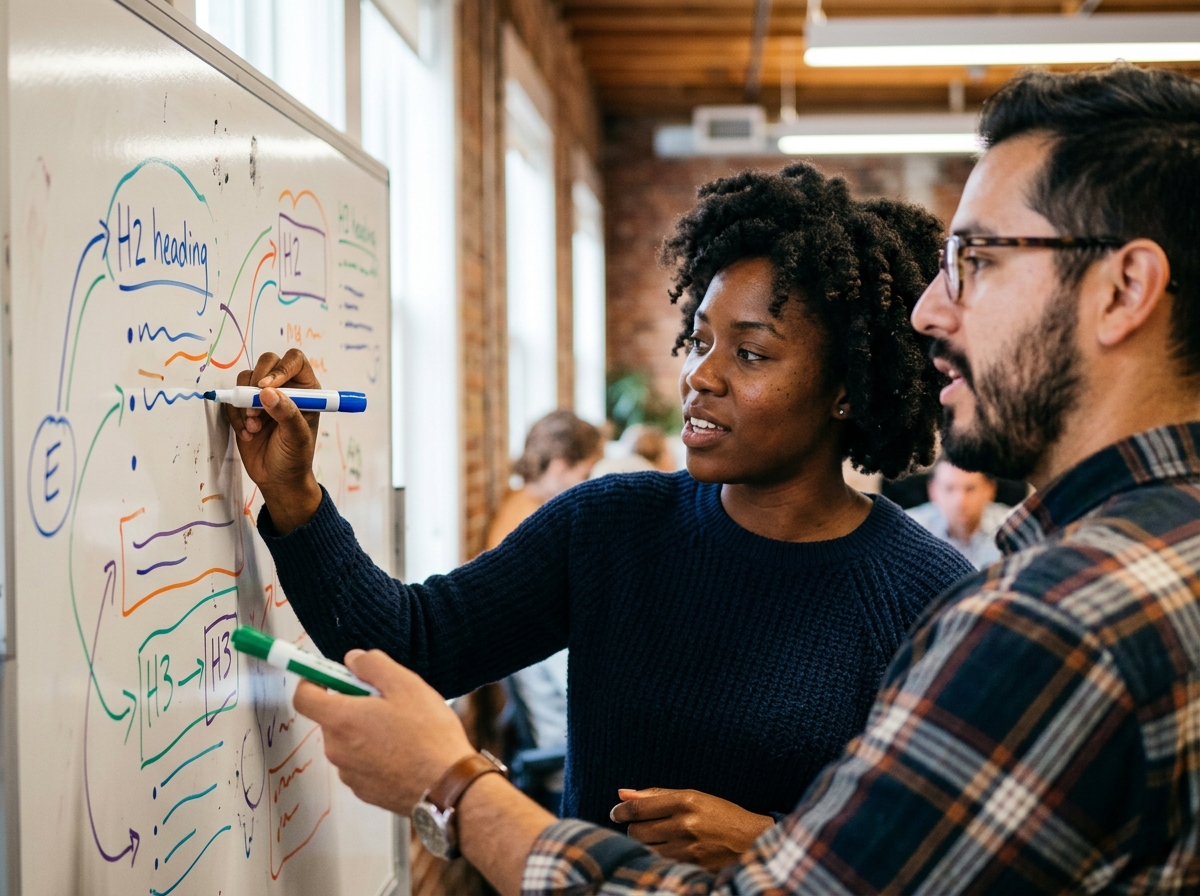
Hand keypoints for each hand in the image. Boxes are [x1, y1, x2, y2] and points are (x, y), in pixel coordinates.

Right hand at [225, 349, 322, 532]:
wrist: (277, 479)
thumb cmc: (295, 457)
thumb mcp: (296, 437)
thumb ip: (286, 413)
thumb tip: (267, 391)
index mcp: (306, 390)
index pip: (294, 361)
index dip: (280, 368)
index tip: (266, 387)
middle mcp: (285, 388)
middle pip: (266, 362)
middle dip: (256, 384)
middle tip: (256, 411)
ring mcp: (263, 397)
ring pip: (245, 379)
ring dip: (245, 403)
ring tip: (255, 428)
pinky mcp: (244, 408)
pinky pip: (232, 399)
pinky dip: (235, 416)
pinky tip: (248, 435)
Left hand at [292, 649, 475, 814]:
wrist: (447, 787)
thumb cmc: (429, 736)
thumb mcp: (406, 685)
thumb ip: (373, 665)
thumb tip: (353, 660)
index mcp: (342, 720)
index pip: (303, 697)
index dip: (313, 680)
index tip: (329, 674)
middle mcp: (337, 749)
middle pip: (330, 717)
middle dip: (352, 704)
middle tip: (385, 700)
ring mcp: (349, 773)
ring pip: (347, 740)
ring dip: (365, 730)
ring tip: (402, 728)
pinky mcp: (363, 790)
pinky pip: (359, 762)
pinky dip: (373, 753)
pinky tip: (403, 751)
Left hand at [609, 788, 773, 872]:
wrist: (752, 840)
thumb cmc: (720, 814)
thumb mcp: (692, 797)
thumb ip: (656, 795)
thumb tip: (621, 794)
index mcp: (685, 801)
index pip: (639, 807)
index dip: (621, 811)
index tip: (615, 813)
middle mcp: (685, 824)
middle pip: (637, 830)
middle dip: (632, 828)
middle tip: (640, 826)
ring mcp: (688, 848)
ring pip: (645, 849)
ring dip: (643, 844)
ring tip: (656, 838)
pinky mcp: (691, 867)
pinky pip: (659, 862)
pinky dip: (656, 857)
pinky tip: (665, 851)